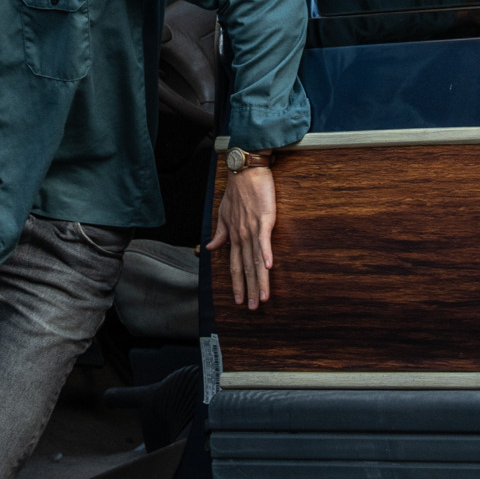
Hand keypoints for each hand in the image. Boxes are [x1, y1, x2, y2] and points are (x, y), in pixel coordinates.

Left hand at [206, 160, 276, 310]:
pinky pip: (264, 239)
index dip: (237, 283)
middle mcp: (241, 235)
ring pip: (256, 259)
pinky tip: (269, 267)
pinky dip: (266, 253)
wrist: (245, 170)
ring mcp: (252, 228)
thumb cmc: (238, 191)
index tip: (239, 300)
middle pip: (246, 267)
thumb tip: (209, 248)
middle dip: (249, 289)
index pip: (235, 265)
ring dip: (259, 279)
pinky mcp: (263, 219)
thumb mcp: (225, 214)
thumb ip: (220, 233)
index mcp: (234, 235)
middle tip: (253, 308)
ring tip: (262, 297)